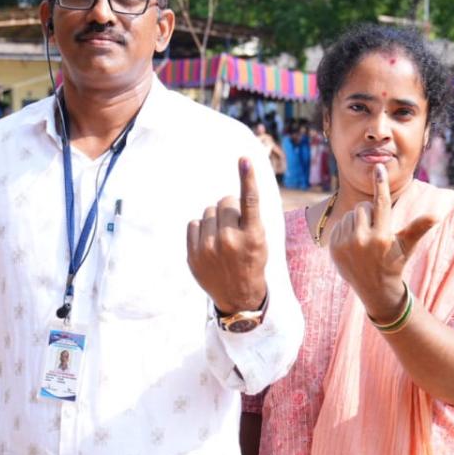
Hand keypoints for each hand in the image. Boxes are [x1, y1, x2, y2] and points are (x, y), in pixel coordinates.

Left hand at [187, 157, 267, 312]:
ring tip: (223, 237)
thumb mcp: (260, 240)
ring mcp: (209, 248)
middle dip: (229, 209)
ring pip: (208, 212)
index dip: (247, 178)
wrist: (238, 294)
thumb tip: (225, 200)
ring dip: (215, 219)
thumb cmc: (251, 260)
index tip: (243, 159)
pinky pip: (194, 224)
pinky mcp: (193, 254)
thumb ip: (246, 219)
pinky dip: (201, 229)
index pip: (250, 201)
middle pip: (224, 202)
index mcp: (252, 235)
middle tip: (235, 226)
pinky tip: (209, 243)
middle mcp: (230, 240)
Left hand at [328, 164, 435, 320]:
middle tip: (376, 231)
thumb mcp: (408, 246)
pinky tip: (353, 243)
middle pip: (363, 207)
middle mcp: (362, 241)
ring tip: (365, 239)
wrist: (375, 289)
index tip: (378, 168)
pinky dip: (346, 229)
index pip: (381, 204)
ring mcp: (346, 245)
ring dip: (357, 221)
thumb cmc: (395, 262)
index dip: (381, 184)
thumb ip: (419, 228)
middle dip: (369, 213)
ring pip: (350, 214)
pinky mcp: (334, 248)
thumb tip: (436, 214)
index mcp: (382, 237)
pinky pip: (339, 224)